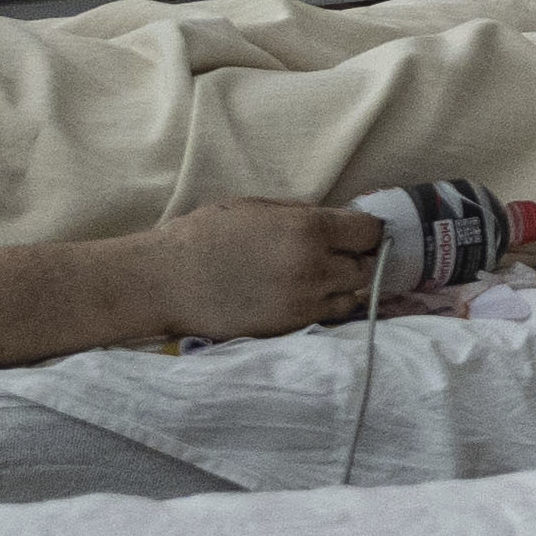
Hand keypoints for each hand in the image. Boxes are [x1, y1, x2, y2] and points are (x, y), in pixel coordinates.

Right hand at [118, 199, 382, 344]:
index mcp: (309, 229)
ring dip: (346, 286)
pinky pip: (328, 317)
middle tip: (342, 254)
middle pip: (367, 266)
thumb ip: (301, 213)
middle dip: (359, 258)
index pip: (370, 231)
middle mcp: (316, 268)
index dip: (368, 230)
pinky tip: (309, 295)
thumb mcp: (256, 207)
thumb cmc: (204, 235)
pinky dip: (327, 306)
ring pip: (353, 296)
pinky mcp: (290, 328)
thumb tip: (335, 219)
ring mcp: (305, 303)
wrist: (166, 281)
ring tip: (325, 277)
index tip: (359, 231)